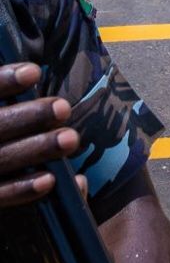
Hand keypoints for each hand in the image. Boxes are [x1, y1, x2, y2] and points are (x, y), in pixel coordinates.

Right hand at [0, 63, 85, 209]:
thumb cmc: (1, 133)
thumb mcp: (0, 115)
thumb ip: (4, 96)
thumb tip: (32, 73)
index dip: (3, 81)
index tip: (33, 72)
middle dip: (29, 117)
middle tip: (63, 108)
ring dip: (35, 150)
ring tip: (69, 139)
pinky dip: (21, 189)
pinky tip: (50, 180)